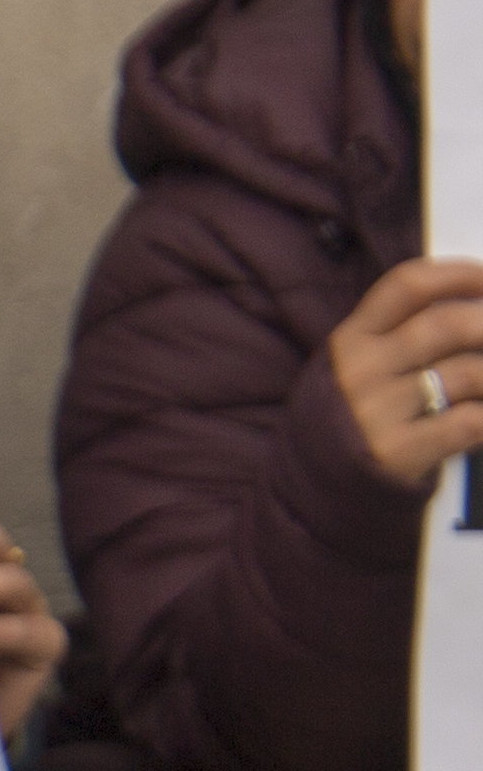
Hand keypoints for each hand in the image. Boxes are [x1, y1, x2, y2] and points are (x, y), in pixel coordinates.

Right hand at [322, 255, 482, 495]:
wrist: (304, 495)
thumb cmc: (343, 423)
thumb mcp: (349, 369)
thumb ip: (394, 336)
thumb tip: (472, 305)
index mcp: (349, 340)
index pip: (409, 285)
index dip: (460, 275)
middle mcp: (359, 370)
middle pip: (448, 324)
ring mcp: (376, 413)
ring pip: (469, 372)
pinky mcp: (396, 453)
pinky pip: (469, 422)